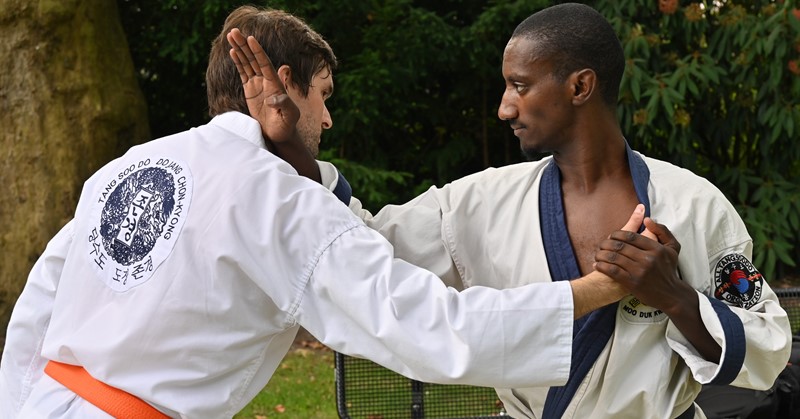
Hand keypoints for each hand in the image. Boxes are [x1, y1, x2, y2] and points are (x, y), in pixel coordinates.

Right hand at [227, 28, 298, 143]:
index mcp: (275, 83)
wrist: (279, 134)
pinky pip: (243, 73)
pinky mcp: (250, 90)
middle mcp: (266, 80)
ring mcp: (258, 84)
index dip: (258, 51)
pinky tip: (233, 51)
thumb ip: (283, 105)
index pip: (265, 63)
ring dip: (239, 49)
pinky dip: (238, 62)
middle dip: (245, 44)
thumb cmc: (287, 125)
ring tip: (230, 35)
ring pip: (247, 62)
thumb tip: (272, 98)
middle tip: (234, 31)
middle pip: (254, 58)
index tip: (250, 39)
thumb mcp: (290, 116)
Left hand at [594, 217, 688, 312]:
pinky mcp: (632, 283)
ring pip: (614, 257)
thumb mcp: (672, 248)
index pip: (630, 236)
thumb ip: (661, 231)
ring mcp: (639, 271)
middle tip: (602, 245)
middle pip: (620, 246)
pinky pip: (612, 271)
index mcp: (656, 249)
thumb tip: (647, 219)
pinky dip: (602, 266)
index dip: (617, 234)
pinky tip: (597, 265)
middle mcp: (647, 259)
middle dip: (606, 243)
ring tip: (598, 254)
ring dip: (601, 254)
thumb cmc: (669, 269)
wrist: (670, 295)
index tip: (612, 236)